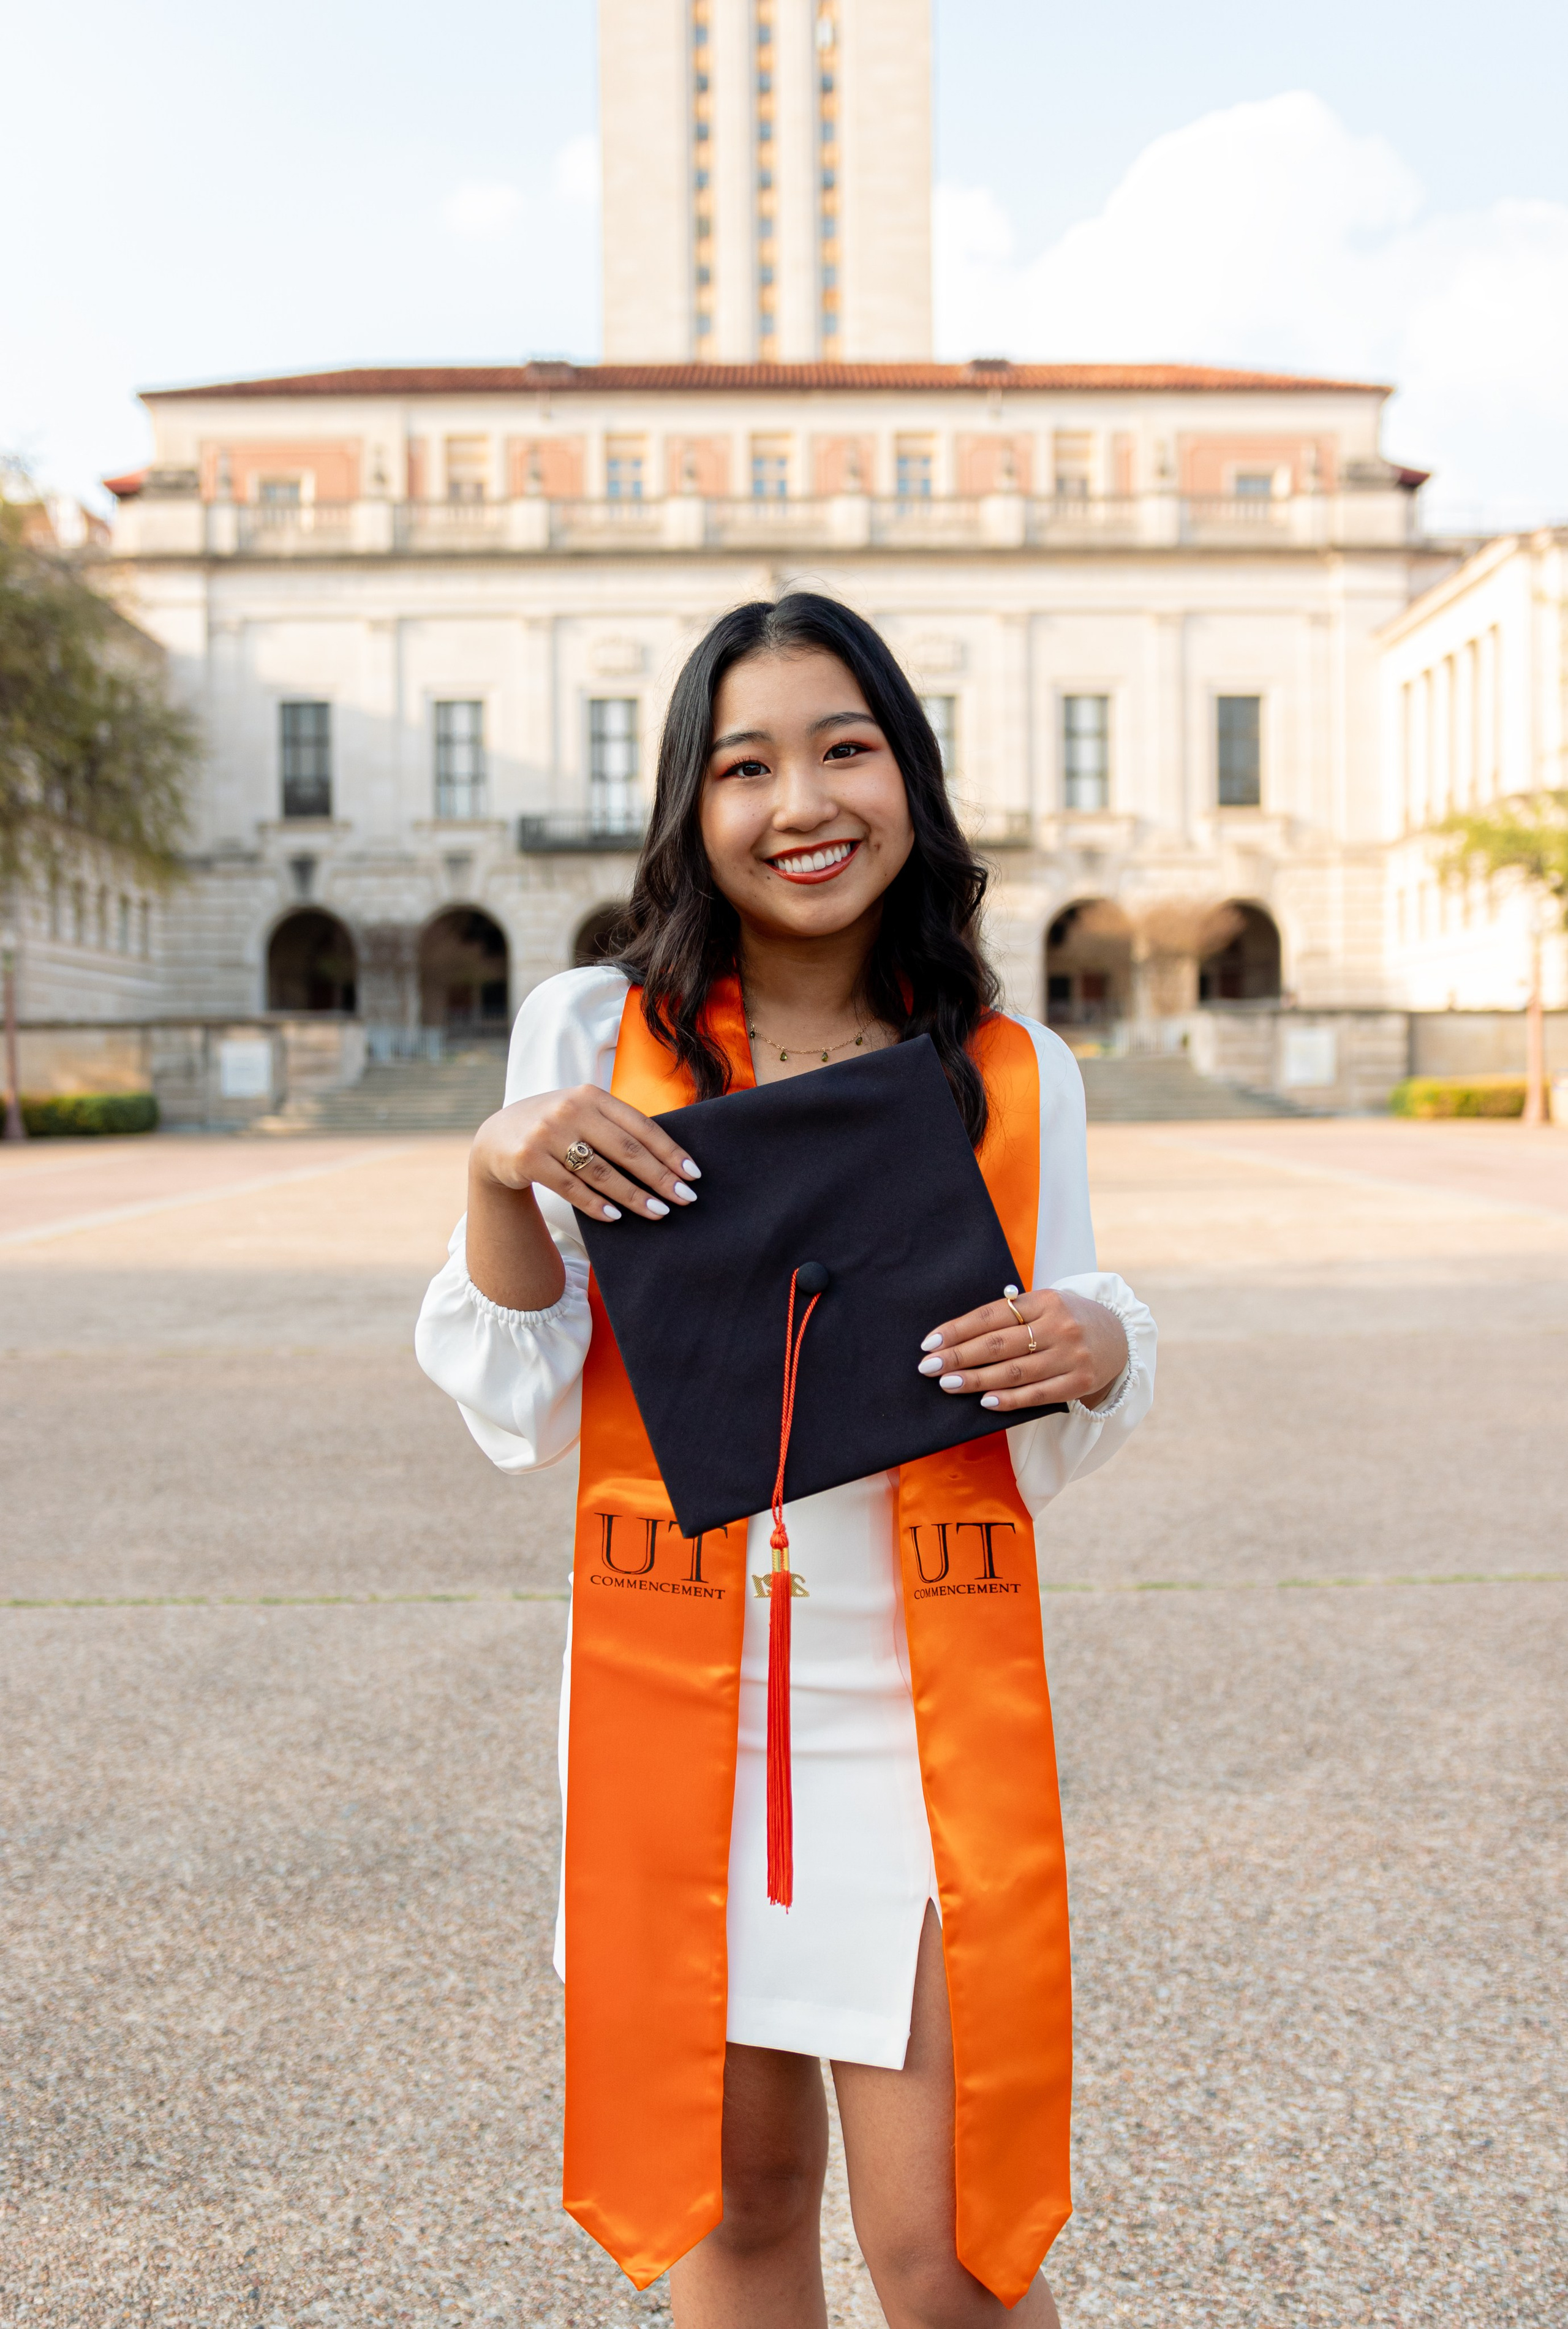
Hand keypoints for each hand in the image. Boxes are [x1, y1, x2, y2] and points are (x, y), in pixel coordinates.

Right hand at [472, 1086, 700, 1223]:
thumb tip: (667, 1161)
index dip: (669, 1151)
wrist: (495, 1139)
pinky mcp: (528, 1159)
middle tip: (685, 1199)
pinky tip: (617, 1217)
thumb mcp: (580, 1115)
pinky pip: (572, 1188)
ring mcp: (547, 1134)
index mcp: (591, 1096)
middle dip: (660, 1177)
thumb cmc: (552, 1129)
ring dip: (634, 1196)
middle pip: (626, 1150)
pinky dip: (597, 1204)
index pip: (640, 1126)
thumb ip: (614, 1127)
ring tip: (658, 1212)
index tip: (693, 1174)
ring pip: (602, 1172)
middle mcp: (570, 1110)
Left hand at [916, 1286, 1127, 1411]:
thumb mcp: (1045, 1305)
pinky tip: (985, 1401)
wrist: (1120, 1336)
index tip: (930, 1343)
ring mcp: (1071, 1355)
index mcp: (1045, 1300)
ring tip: (948, 1384)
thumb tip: (959, 1335)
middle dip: (959, 1356)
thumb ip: (1011, 1315)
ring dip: (977, 1379)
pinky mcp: (1079, 1382)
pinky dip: (1009, 1399)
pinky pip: (1038, 1394)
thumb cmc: (1068, 1319)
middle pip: (999, 1344)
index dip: (958, 1329)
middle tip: (929, 1367)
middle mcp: (1059, 1325)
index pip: (992, 1315)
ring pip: (1015, 1371)